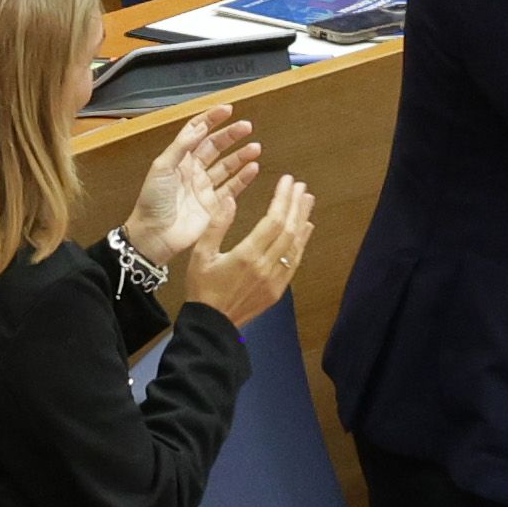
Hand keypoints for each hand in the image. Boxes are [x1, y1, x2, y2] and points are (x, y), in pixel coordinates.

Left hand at [118, 105, 258, 277]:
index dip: (211, 119)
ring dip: (241, 155)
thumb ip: (181, 146)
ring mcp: (204, 188)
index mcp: (178, 159)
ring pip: (227, 166)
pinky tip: (253, 168)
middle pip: (215, 146)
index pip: (197, 132)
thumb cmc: (152, 201)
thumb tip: (200, 127)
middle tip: (247, 126)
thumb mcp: (162, 168)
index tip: (227, 110)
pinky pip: (232, 188)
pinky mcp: (213, 206)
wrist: (154, 235)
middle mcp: (193, 171)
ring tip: (255, 147)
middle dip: (231, 135)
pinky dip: (243, 178)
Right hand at [178, 172, 316, 329]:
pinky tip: (306, 228)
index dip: (283, 198)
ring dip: (303, 220)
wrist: (211, 325)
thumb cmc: (202, 289)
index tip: (288, 181)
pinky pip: (294, 261)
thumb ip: (216, 225)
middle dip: (296, 205)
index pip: (273, 220)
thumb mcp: (200, 255)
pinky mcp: (278, 289)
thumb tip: (231, 199)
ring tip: (307, 200)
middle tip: (301, 186)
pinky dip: (302, 242)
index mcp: (246, 255)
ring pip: (295, 244)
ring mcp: (274, 279)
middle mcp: (265, 266)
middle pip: (288, 229)